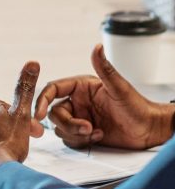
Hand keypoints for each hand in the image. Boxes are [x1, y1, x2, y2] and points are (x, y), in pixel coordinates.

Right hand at [35, 44, 174, 148]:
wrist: (149, 130)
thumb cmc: (138, 106)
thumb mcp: (119, 88)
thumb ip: (105, 69)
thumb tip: (97, 47)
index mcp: (81, 87)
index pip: (53, 90)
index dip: (42, 100)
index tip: (39, 114)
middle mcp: (77, 101)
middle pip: (54, 113)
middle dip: (68, 124)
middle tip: (87, 128)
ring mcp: (80, 118)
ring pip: (60, 128)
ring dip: (75, 134)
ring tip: (96, 132)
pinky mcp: (84, 134)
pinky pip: (70, 139)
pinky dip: (81, 141)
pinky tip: (99, 137)